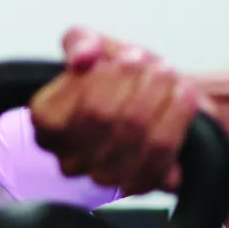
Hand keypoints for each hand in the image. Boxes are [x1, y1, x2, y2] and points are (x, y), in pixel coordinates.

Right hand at [30, 27, 203, 194]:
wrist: (150, 100)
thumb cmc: (115, 78)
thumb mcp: (92, 47)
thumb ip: (80, 42)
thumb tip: (83, 56)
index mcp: (47, 122)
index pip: (82, 101)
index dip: (112, 75)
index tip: (129, 55)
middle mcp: (69, 158)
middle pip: (110, 118)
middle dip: (140, 83)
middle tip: (157, 63)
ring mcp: (102, 178)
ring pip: (140, 138)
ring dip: (163, 98)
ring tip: (170, 76)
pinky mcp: (138, 185)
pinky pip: (163, 155)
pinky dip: (178, 121)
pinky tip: (181, 98)